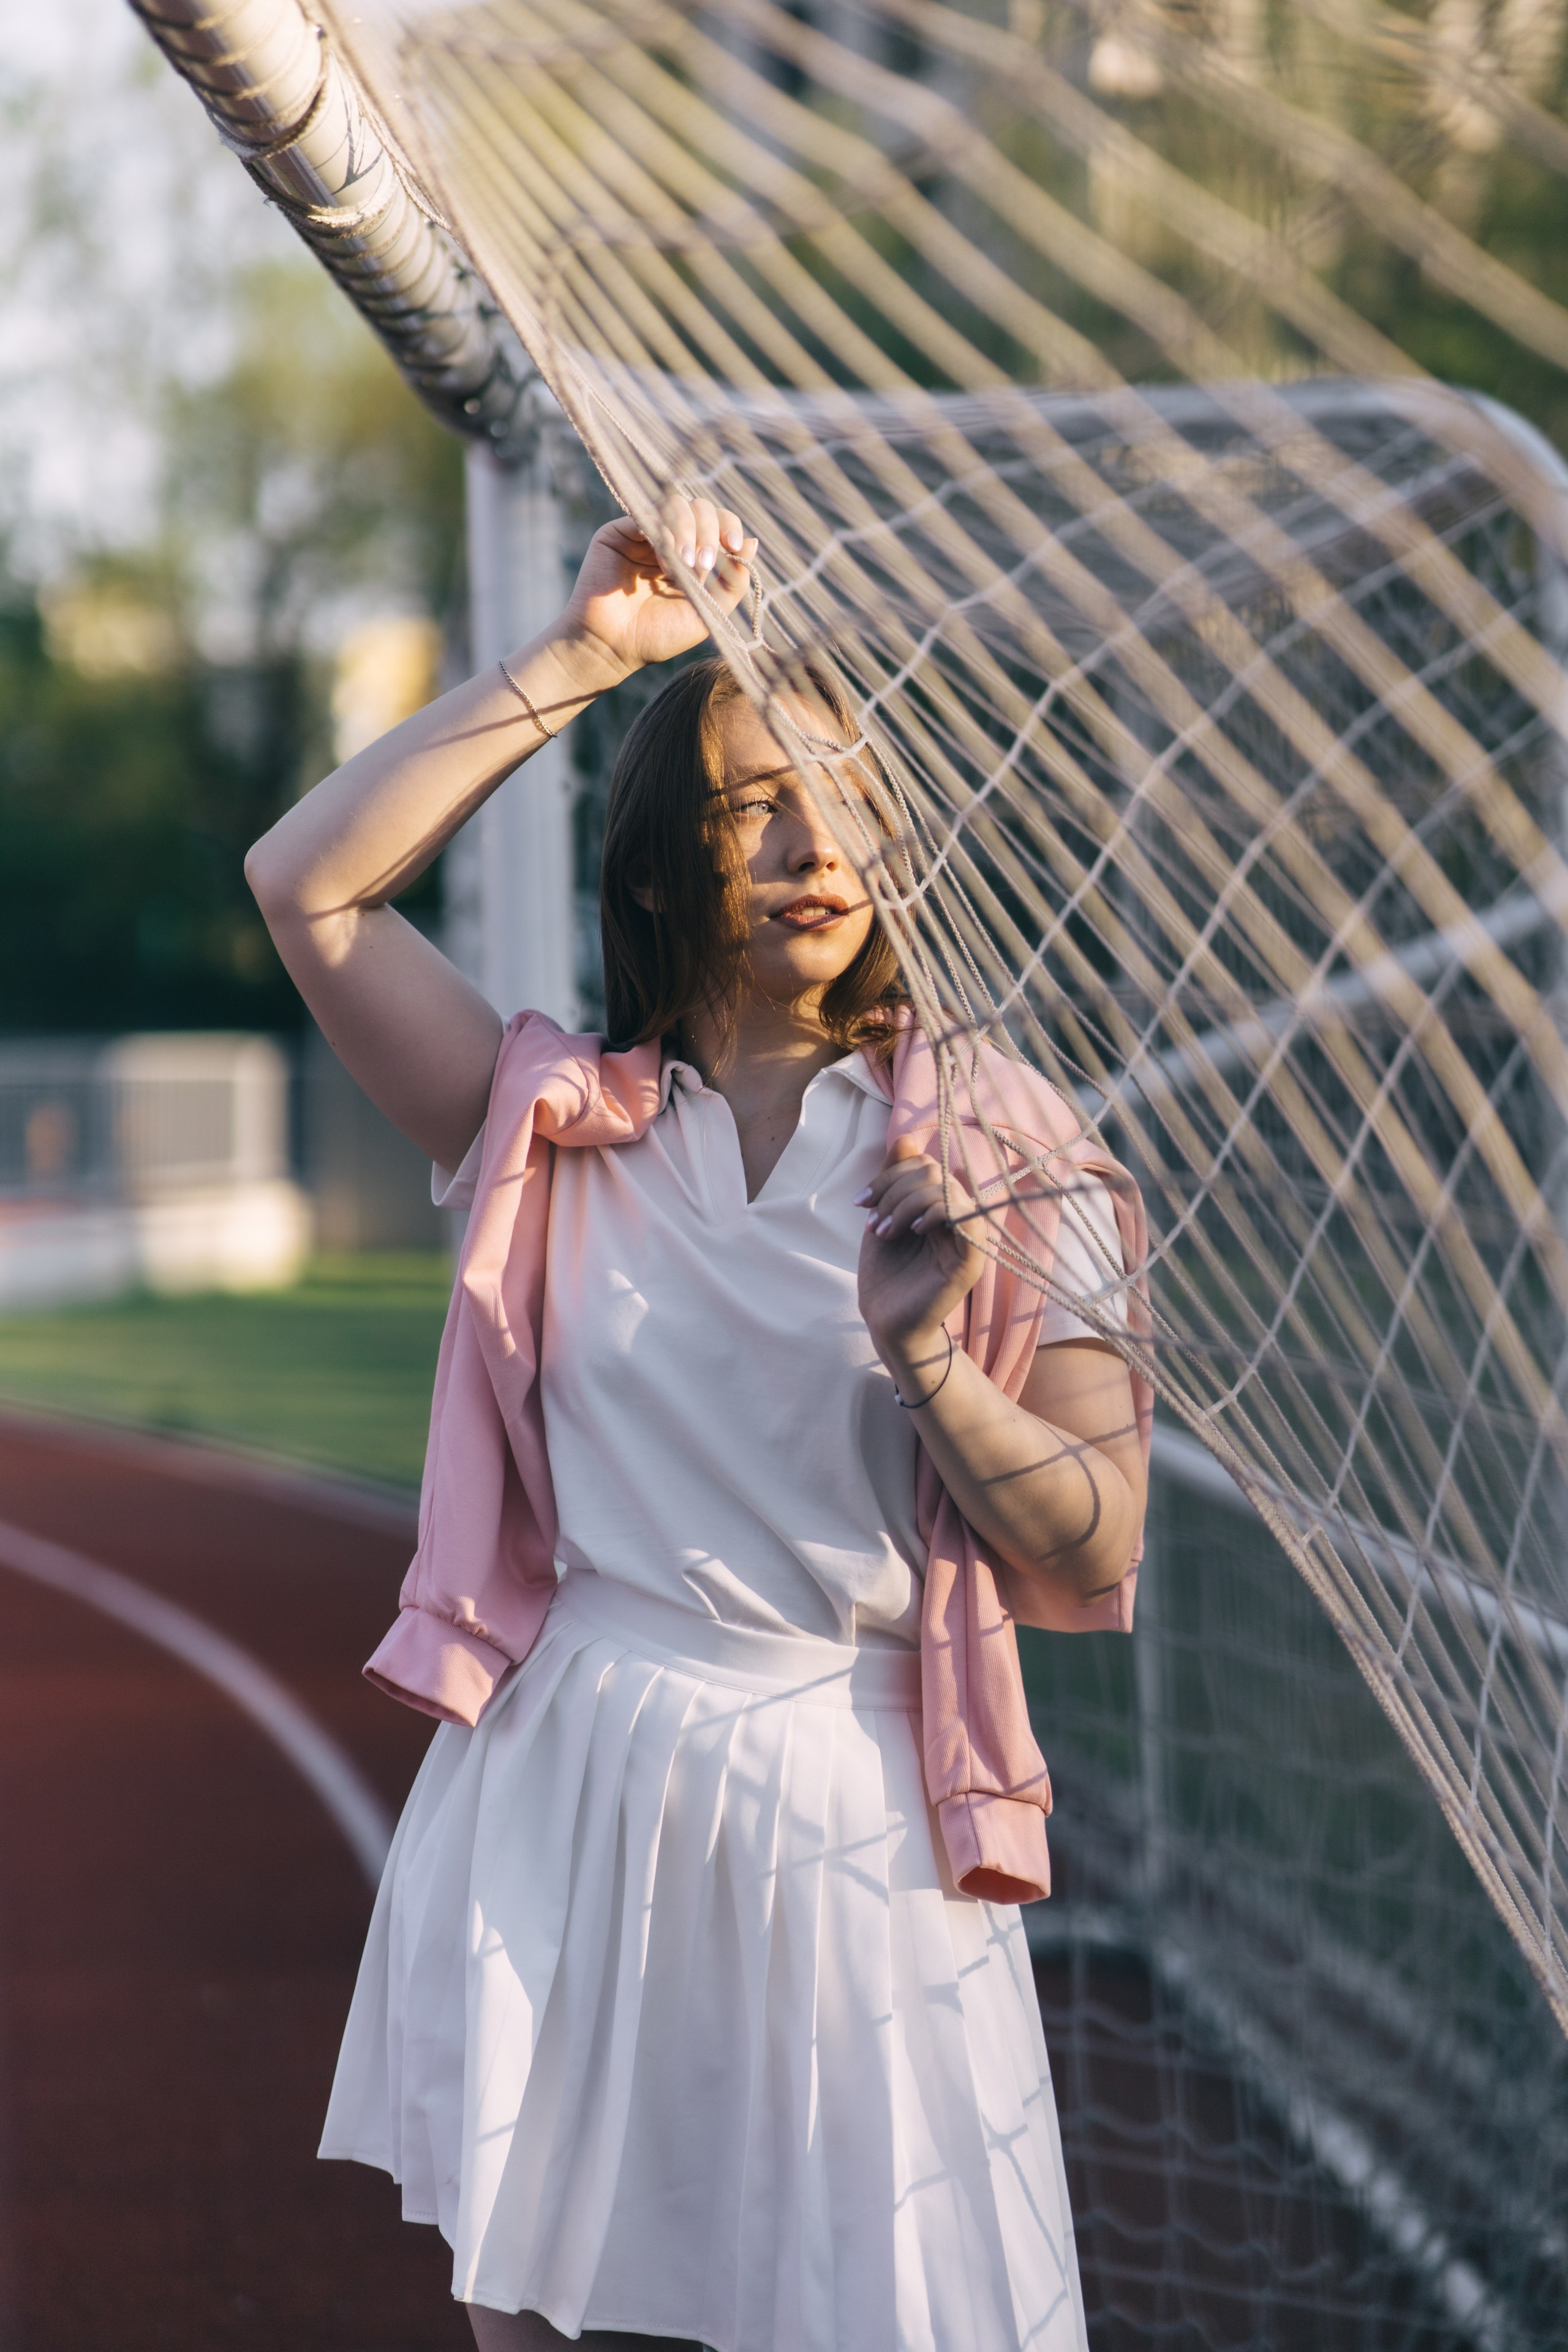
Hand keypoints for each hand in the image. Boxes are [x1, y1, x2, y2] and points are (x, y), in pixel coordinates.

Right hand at [556, 497, 756, 680]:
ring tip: (686, 564)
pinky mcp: (620, 531)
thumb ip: (732, 583)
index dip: (730, 526)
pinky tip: (666, 561)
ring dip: (688, 530)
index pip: (717, 523)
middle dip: (710, 532)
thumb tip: (753, 543)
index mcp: (692, 556)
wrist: (612, 647)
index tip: (736, 546)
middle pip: (700, 508)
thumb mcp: (707, 614)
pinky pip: (648, 515)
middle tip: (705, 564)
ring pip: (675, 505)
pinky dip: (664, 533)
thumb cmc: (658, 636)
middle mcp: (669, 539)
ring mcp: (645, 533)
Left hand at [856, 1136, 985, 1386]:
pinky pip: (965, 1218)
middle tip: (872, 1221)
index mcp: (943, 1206)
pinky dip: (935, 1213)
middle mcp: (961, 1217)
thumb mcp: (884, 1216)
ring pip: (946, 1190)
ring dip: (905, 1204)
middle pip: (934, 1172)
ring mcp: (970, 1239)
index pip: (926, 1165)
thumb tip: (907, 1137)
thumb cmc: (886, 1272)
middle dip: (893, 1190)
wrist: (884, 1321)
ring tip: (883, 1232)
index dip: (890, 1174)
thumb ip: (895, 1179)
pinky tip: (912, 1231)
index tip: (861, 1202)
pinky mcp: (971, 1260)